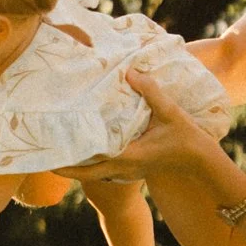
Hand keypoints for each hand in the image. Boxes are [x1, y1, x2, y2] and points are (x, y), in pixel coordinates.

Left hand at [65, 70, 221, 181]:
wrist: (202, 162)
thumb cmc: (187, 139)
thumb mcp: (170, 113)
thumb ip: (151, 92)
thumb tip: (130, 71)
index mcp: (129, 156)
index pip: (92, 163)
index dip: (70, 163)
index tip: (50, 158)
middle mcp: (124, 167)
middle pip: (87, 173)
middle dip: (66, 168)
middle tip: (44, 157)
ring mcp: (128, 171)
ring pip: (95, 172)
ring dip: (78, 165)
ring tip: (59, 150)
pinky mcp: (133, 169)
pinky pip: (106, 168)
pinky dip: (93, 161)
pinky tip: (86, 148)